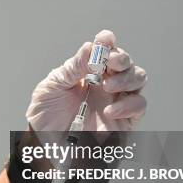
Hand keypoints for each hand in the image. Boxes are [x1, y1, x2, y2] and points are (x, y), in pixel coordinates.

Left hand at [26, 30, 146, 130]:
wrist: (44, 142)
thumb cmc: (45, 114)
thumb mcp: (53, 86)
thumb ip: (72, 68)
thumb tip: (90, 47)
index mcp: (88, 70)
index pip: (105, 50)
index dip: (107, 42)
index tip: (105, 39)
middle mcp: (105, 82)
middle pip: (126, 62)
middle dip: (121, 58)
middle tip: (110, 63)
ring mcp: (116, 100)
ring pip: (138, 78)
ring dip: (127, 78)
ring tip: (107, 86)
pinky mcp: (123, 120)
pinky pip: (138, 106)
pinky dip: (128, 104)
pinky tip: (110, 110)